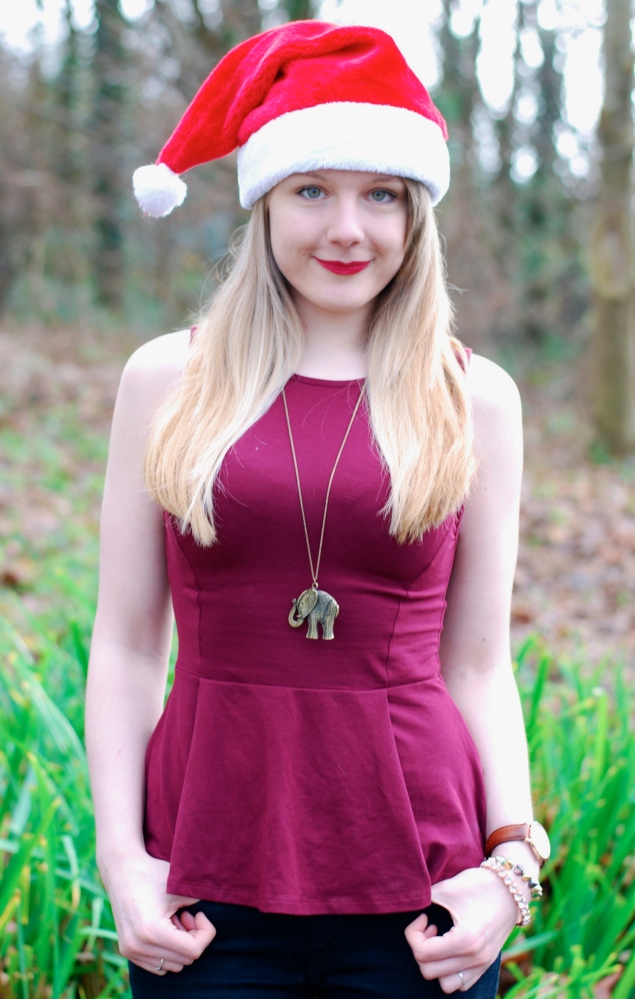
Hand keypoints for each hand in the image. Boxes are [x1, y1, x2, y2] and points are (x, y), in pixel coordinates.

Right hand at [102, 851, 215, 974]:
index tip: (199, 914)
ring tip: (174, 921)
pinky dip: (167, 951)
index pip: (194, 951)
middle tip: (186, 915)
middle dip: (192, 938)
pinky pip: (157, 965)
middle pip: (184, 960)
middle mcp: (139, 946)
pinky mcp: (126, 951)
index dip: (205, 933)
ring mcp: (130, 951)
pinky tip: (164, 928)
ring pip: (171, 965)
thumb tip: (210, 924)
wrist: (121, 870)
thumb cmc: (153, 875)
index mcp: (153, 931)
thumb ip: (199, 905)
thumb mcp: (180, 888)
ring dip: (179, 946)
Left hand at [404, 866, 519, 992]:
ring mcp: (482, 965)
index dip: (413, 933)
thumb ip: (424, 900)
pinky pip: (461, 983)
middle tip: (430, 927)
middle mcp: (474, 958)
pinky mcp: (486, 965)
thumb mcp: (447, 888)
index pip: (422, 953)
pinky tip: (451, 948)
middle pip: (428, 971)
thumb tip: (407, 907)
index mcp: (464, 940)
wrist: (511, 889)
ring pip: (445, 984)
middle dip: (421, 948)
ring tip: (440, 940)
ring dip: (435, 965)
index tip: (423, 917)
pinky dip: (449, 972)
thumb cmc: (478, 884)